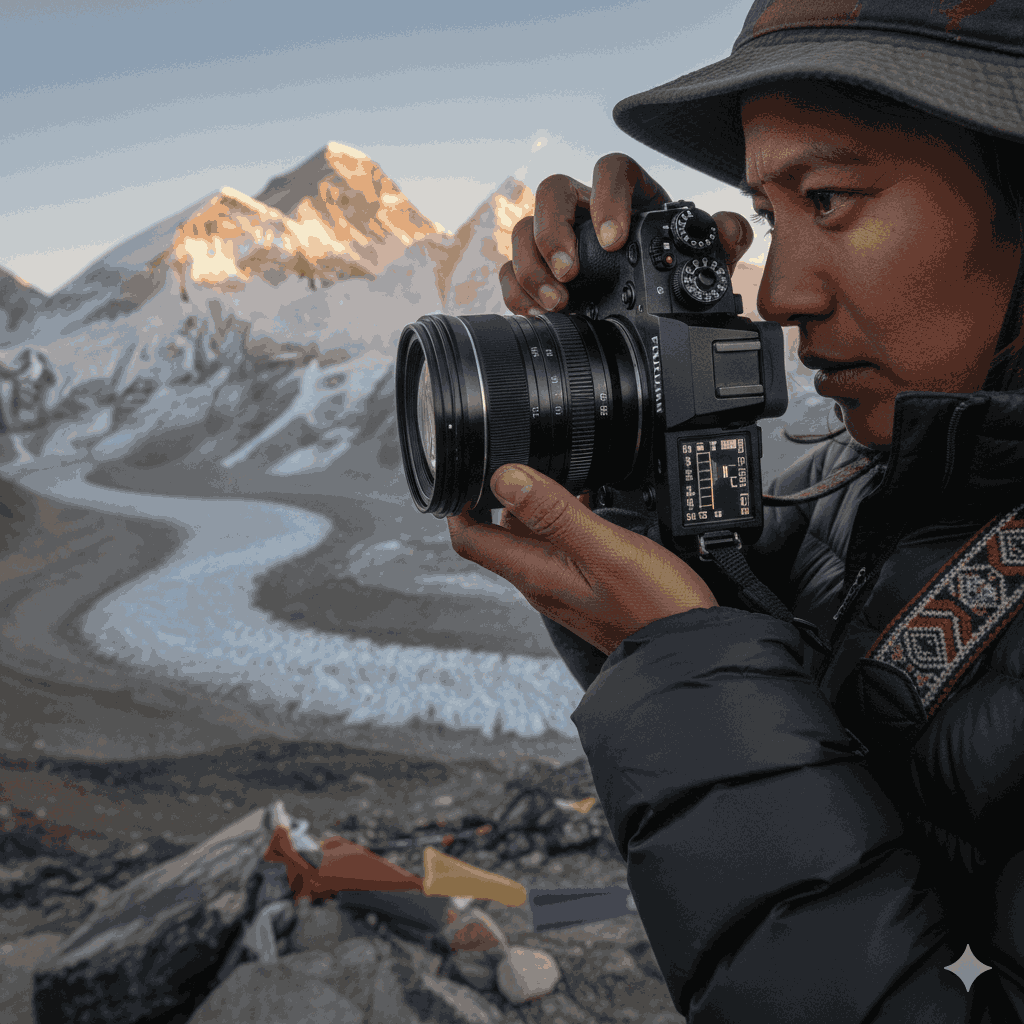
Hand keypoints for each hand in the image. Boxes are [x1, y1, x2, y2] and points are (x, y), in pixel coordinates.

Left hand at [447, 464, 717, 656]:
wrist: (689, 649)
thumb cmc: (653, 607)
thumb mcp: (604, 549)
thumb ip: (554, 514)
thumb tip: (504, 478)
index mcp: (533, 572)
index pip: (469, 538)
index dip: (458, 502)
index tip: (468, 469)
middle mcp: (540, 581)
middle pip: (500, 532)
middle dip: (505, 493)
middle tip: (526, 457)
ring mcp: (562, 586)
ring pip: (533, 536)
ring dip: (541, 503)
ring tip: (563, 472)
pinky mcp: (586, 586)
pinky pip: (562, 546)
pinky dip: (568, 518)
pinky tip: (593, 502)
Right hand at [499, 153, 754, 315]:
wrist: (650, 307)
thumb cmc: (674, 270)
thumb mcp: (705, 257)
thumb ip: (724, 238)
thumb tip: (729, 230)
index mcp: (628, 196)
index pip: (611, 169)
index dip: (607, 197)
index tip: (613, 240)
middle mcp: (585, 210)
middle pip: (553, 191)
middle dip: (555, 231)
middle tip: (571, 272)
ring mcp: (556, 238)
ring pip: (524, 228)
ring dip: (532, 265)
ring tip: (557, 303)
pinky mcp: (537, 269)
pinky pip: (510, 267)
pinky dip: (516, 289)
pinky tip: (535, 312)